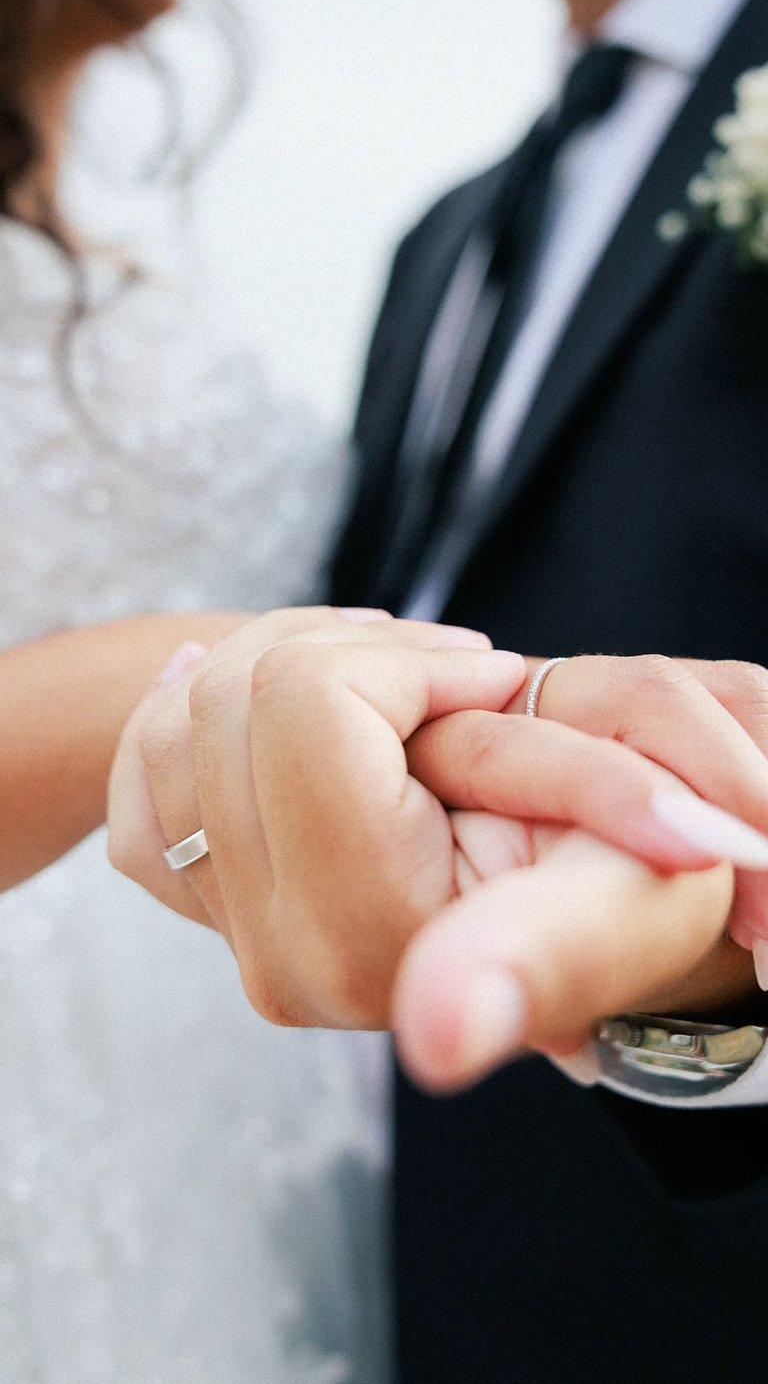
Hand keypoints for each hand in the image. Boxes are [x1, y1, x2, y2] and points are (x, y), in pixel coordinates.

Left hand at [109, 615, 764, 1046]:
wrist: (585, 915)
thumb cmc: (625, 874)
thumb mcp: (632, 861)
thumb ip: (561, 896)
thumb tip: (442, 1026)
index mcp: (382, 937)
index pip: (311, 706)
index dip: (405, 659)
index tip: (487, 673)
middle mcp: (289, 955)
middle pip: (230, 700)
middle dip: (343, 646)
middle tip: (441, 663)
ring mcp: (241, 939)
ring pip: (172, 721)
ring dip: (274, 660)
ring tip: (377, 670)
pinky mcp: (217, 913)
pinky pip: (140, 782)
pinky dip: (182, 709)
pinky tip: (231, 677)